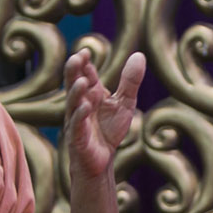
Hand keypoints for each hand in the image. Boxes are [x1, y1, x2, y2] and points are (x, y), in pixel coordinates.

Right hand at [64, 49, 144, 179]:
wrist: (102, 161)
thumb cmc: (109, 131)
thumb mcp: (124, 103)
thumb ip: (130, 81)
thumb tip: (139, 54)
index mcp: (91, 94)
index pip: (85, 74)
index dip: (84, 63)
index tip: (86, 51)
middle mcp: (80, 104)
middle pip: (73, 84)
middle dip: (73, 71)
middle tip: (76, 58)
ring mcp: (76, 121)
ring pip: (72, 104)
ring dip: (75, 92)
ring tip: (81, 81)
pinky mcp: (77, 138)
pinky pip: (77, 126)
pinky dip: (80, 116)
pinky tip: (85, 107)